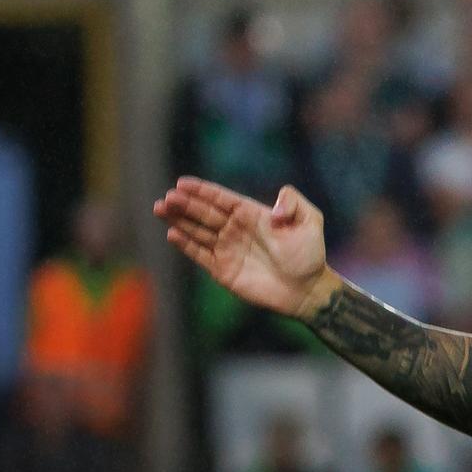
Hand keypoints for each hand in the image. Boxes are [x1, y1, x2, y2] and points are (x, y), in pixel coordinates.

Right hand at [154, 178, 331, 319]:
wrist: (307, 288)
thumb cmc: (310, 253)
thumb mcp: (310, 220)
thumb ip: (293, 203)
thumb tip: (271, 212)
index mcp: (253, 214)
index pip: (221, 198)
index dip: (202, 191)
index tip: (182, 183)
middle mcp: (236, 229)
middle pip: (204, 213)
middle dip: (185, 204)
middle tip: (167, 198)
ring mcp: (228, 249)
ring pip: (197, 231)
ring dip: (179, 221)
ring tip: (160, 209)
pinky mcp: (223, 270)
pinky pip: (200, 255)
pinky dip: (186, 245)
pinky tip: (172, 234)